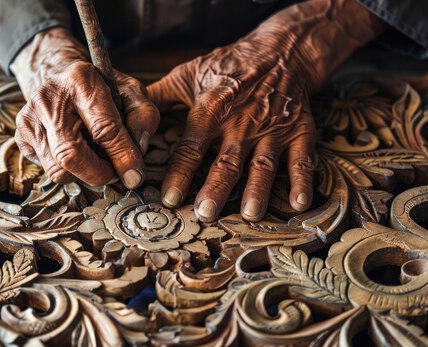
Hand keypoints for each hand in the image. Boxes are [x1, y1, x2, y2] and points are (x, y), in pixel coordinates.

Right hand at [11, 28, 158, 187]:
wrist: (61, 76)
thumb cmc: (101, 88)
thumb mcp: (131, 92)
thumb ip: (143, 117)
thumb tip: (138, 152)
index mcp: (80, 80)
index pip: (103, 129)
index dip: (122, 156)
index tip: (134, 175)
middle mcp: (48, 97)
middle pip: (70, 155)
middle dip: (98, 174)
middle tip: (115, 174)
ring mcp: (29, 117)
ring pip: (57, 169)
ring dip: (84, 174)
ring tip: (97, 159)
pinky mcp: (22, 135)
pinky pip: (47, 169)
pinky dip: (68, 170)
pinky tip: (78, 152)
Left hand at [148, 0, 384, 221]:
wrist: (280, 52)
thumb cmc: (229, 66)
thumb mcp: (189, 74)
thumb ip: (158, 96)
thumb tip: (125, 113)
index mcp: (211, 110)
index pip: (192, 147)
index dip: (180, 173)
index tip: (169, 198)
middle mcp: (241, 123)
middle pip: (227, 160)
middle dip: (216, 187)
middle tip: (205, 212)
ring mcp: (272, 129)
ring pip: (262, 164)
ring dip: (257, 189)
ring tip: (250, 213)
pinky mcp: (299, 131)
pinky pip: (301, 158)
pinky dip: (302, 181)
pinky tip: (299, 203)